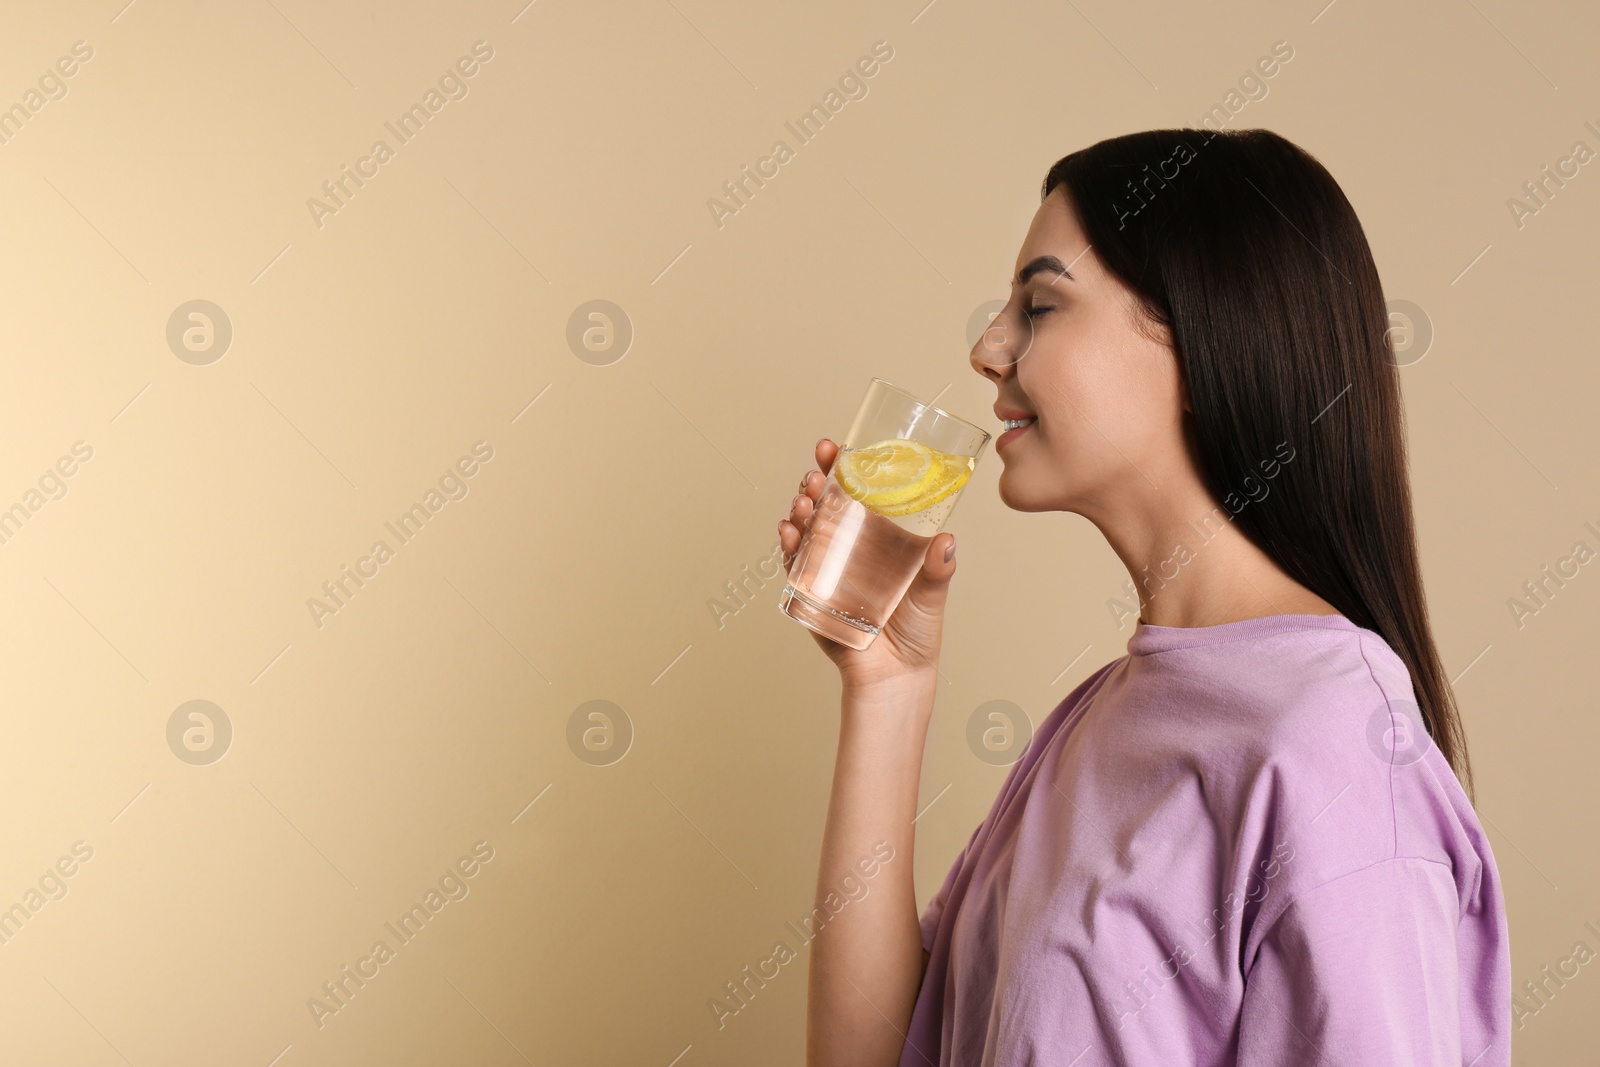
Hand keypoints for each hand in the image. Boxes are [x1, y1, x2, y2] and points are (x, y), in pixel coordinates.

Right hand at [778, 438, 957, 691]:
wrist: (895, 676)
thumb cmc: (917, 632)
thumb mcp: (932, 595)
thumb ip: (938, 571)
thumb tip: (947, 541)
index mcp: (877, 535)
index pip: (857, 491)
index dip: (843, 467)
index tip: (836, 447)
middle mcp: (849, 545)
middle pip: (825, 502)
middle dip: (816, 481)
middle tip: (817, 471)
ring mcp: (826, 566)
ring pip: (806, 527)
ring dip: (800, 509)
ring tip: (804, 500)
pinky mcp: (810, 592)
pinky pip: (794, 565)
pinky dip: (788, 546)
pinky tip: (789, 532)